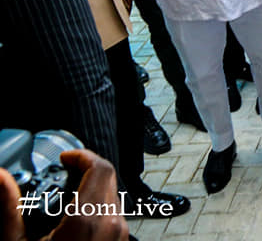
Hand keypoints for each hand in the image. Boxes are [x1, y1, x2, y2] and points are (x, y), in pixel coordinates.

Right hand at [1, 149, 128, 240]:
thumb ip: (11, 209)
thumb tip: (1, 178)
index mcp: (87, 220)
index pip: (100, 168)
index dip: (82, 156)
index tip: (65, 158)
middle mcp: (111, 224)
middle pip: (107, 178)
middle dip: (85, 170)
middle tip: (62, 175)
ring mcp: (120, 233)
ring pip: (113, 194)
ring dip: (91, 188)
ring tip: (65, 198)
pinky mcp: (122, 240)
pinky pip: (114, 212)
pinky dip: (97, 206)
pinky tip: (74, 216)